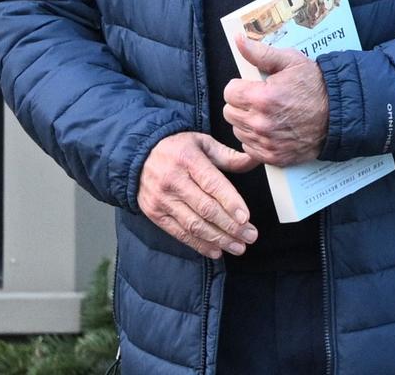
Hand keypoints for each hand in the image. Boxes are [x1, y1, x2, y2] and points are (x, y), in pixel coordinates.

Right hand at [137, 131, 258, 259]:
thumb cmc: (178, 148)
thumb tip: (254, 159)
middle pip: (205, 208)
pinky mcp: (155, 214)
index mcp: (188, 158)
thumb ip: (228, 155)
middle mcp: (173, 180)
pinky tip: (217, 250)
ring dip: (219, 239)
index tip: (246, 217)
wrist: (140, 155)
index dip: (230, 202)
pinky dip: (199, 245)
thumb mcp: (202, 143)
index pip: (212, 184)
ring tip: (239, 246)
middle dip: (231, 226)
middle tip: (251, 235)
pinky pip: (180, 233)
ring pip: (194, 225)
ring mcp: (162, 199)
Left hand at [223, 35, 328, 166]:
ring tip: (266, 114)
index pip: (229, 92)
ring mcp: (267, 143)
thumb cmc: (315, 85)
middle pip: (230, 113)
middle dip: (241, 103)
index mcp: (262, 98)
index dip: (239, 86)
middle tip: (258, 99)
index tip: (250, 86)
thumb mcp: (290, 61)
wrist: (338, 114)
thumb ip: (260, 52)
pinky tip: (270, 129)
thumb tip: (238, 39)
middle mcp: (261, 123)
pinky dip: (255, 140)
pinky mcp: (274, 157)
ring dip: (246, 122)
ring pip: (238, 131)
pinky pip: (249, 148)